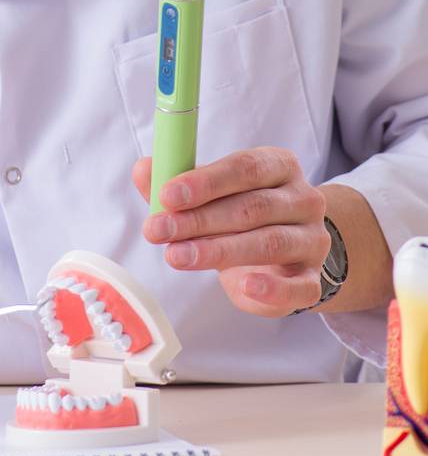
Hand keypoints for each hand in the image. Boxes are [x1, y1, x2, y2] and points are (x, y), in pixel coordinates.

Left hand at [132, 146, 330, 317]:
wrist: (283, 253)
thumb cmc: (239, 214)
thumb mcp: (208, 194)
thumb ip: (175, 182)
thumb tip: (143, 169)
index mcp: (279, 166)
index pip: (245, 168)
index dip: (205, 181)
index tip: (167, 195)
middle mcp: (303, 200)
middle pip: (252, 207)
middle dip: (199, 220)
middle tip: (157, 231)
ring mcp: (312, 240)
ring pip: (269, 243)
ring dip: (218, 251)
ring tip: (176, 257)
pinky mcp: (313, 279)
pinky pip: (300, 287)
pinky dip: (273, 289)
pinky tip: (244, 285)